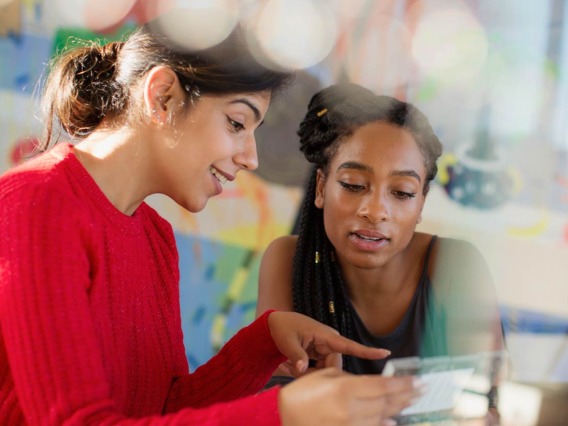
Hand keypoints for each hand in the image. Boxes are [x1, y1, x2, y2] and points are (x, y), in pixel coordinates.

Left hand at [267, 311, 389, 375]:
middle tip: (297, 369)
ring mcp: (325, 351)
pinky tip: (296, 365)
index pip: (349, 345)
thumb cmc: (283, 328)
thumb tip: (303, 369)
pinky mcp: (319, 357)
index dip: (367, 351)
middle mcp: (329, 343)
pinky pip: (319, 372)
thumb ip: (297, 356)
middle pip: (335, 368)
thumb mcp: (287, 341)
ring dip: (312, 374)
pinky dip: (308, 373)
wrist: (275, 326)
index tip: (385, 353)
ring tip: (294, 365)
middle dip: (319, 374)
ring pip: (327, 372)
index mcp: (326, 336)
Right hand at [278, 367, 420, 425]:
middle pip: (386, 402)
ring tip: (410, 403)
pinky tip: (392, 421)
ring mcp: (349, 425)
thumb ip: (348, 376)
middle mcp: (350, 408)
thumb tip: (370, 382)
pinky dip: (383, 425)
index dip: (402, 383)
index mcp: (345, 388)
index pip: (382, 385)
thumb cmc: (300, 393)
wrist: (282, 417)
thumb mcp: (324, 375)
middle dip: (405, 395)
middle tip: (421, 391)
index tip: (416, 381)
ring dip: (397, 410)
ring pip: (381, 417)